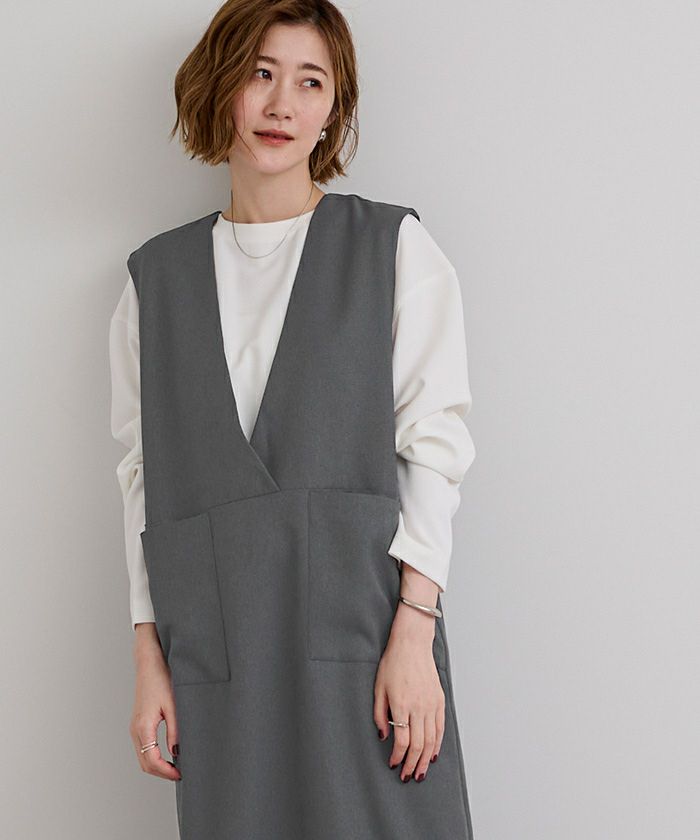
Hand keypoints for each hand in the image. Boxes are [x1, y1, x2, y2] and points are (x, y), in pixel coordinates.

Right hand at [129, 622, 181, 780]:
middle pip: (145, 763)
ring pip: (142, 757)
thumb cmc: (161, 680)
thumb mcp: (173, 705)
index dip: (166, 771)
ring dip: (157, 766)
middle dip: (161, 772)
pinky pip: (143, 747)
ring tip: (176, 766)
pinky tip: (167, 754)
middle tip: (180, 774)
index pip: (151, 761)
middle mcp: (135, 729)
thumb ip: (175, 730)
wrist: (149, 663)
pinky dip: (153, 756)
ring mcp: (134, 727)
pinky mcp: (138, 723)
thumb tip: (177, 752)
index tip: (180, 774)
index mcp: (143, 727)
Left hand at [373, 599, 444, 782]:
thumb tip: (383, 735)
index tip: (392, 763)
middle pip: (418, 744)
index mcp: (401, 704)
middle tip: (407, 776)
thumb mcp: (378, 687)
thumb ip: (380, 714)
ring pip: (431, 740)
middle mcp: (419, 706)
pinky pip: (440, 728)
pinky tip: (433, 754)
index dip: (398, 756)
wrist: (412, 644)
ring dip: (425, 760)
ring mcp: (431, 704)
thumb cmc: (393, 663)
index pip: (402, 740)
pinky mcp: (440, 700)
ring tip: (420, 772)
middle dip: (412, 764)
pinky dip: (437, 744)